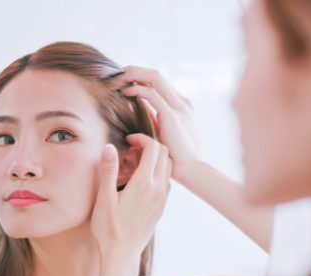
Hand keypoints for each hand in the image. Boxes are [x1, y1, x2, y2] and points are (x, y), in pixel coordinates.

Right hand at [90, 135, 171, 259]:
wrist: (121, 255)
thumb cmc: (108, 229)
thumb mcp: (103, 199)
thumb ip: (108, 171)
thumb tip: (110, 147)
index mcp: (144, 184)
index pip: (153, 148)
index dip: (141, 138)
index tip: (128, 140)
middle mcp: (158, 189)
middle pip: (165, 154)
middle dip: (150, 145)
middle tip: (132, 148)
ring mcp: (162, 199)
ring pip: (169, 167)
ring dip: (156, 158)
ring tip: (136, 162)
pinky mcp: (161, 207)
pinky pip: (166, 182)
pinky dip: (158, 172)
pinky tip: (141, 179)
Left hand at [118, 66, 200, 181]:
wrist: (191, 170)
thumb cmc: (176, 157)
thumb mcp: (164, 133)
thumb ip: (155, 119)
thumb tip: (139, 111)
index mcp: (182, 105)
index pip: (160, 83)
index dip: (142, 77)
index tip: (125, 79)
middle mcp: (182, 102)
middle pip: (157, 75)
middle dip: (137, 70)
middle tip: (119, 72)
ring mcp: (179, 107)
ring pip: (155, 78)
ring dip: (135, 74)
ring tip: (119, 76)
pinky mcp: (172, 115)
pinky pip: (152, 94)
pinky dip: (137, 89)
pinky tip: (126, 91)